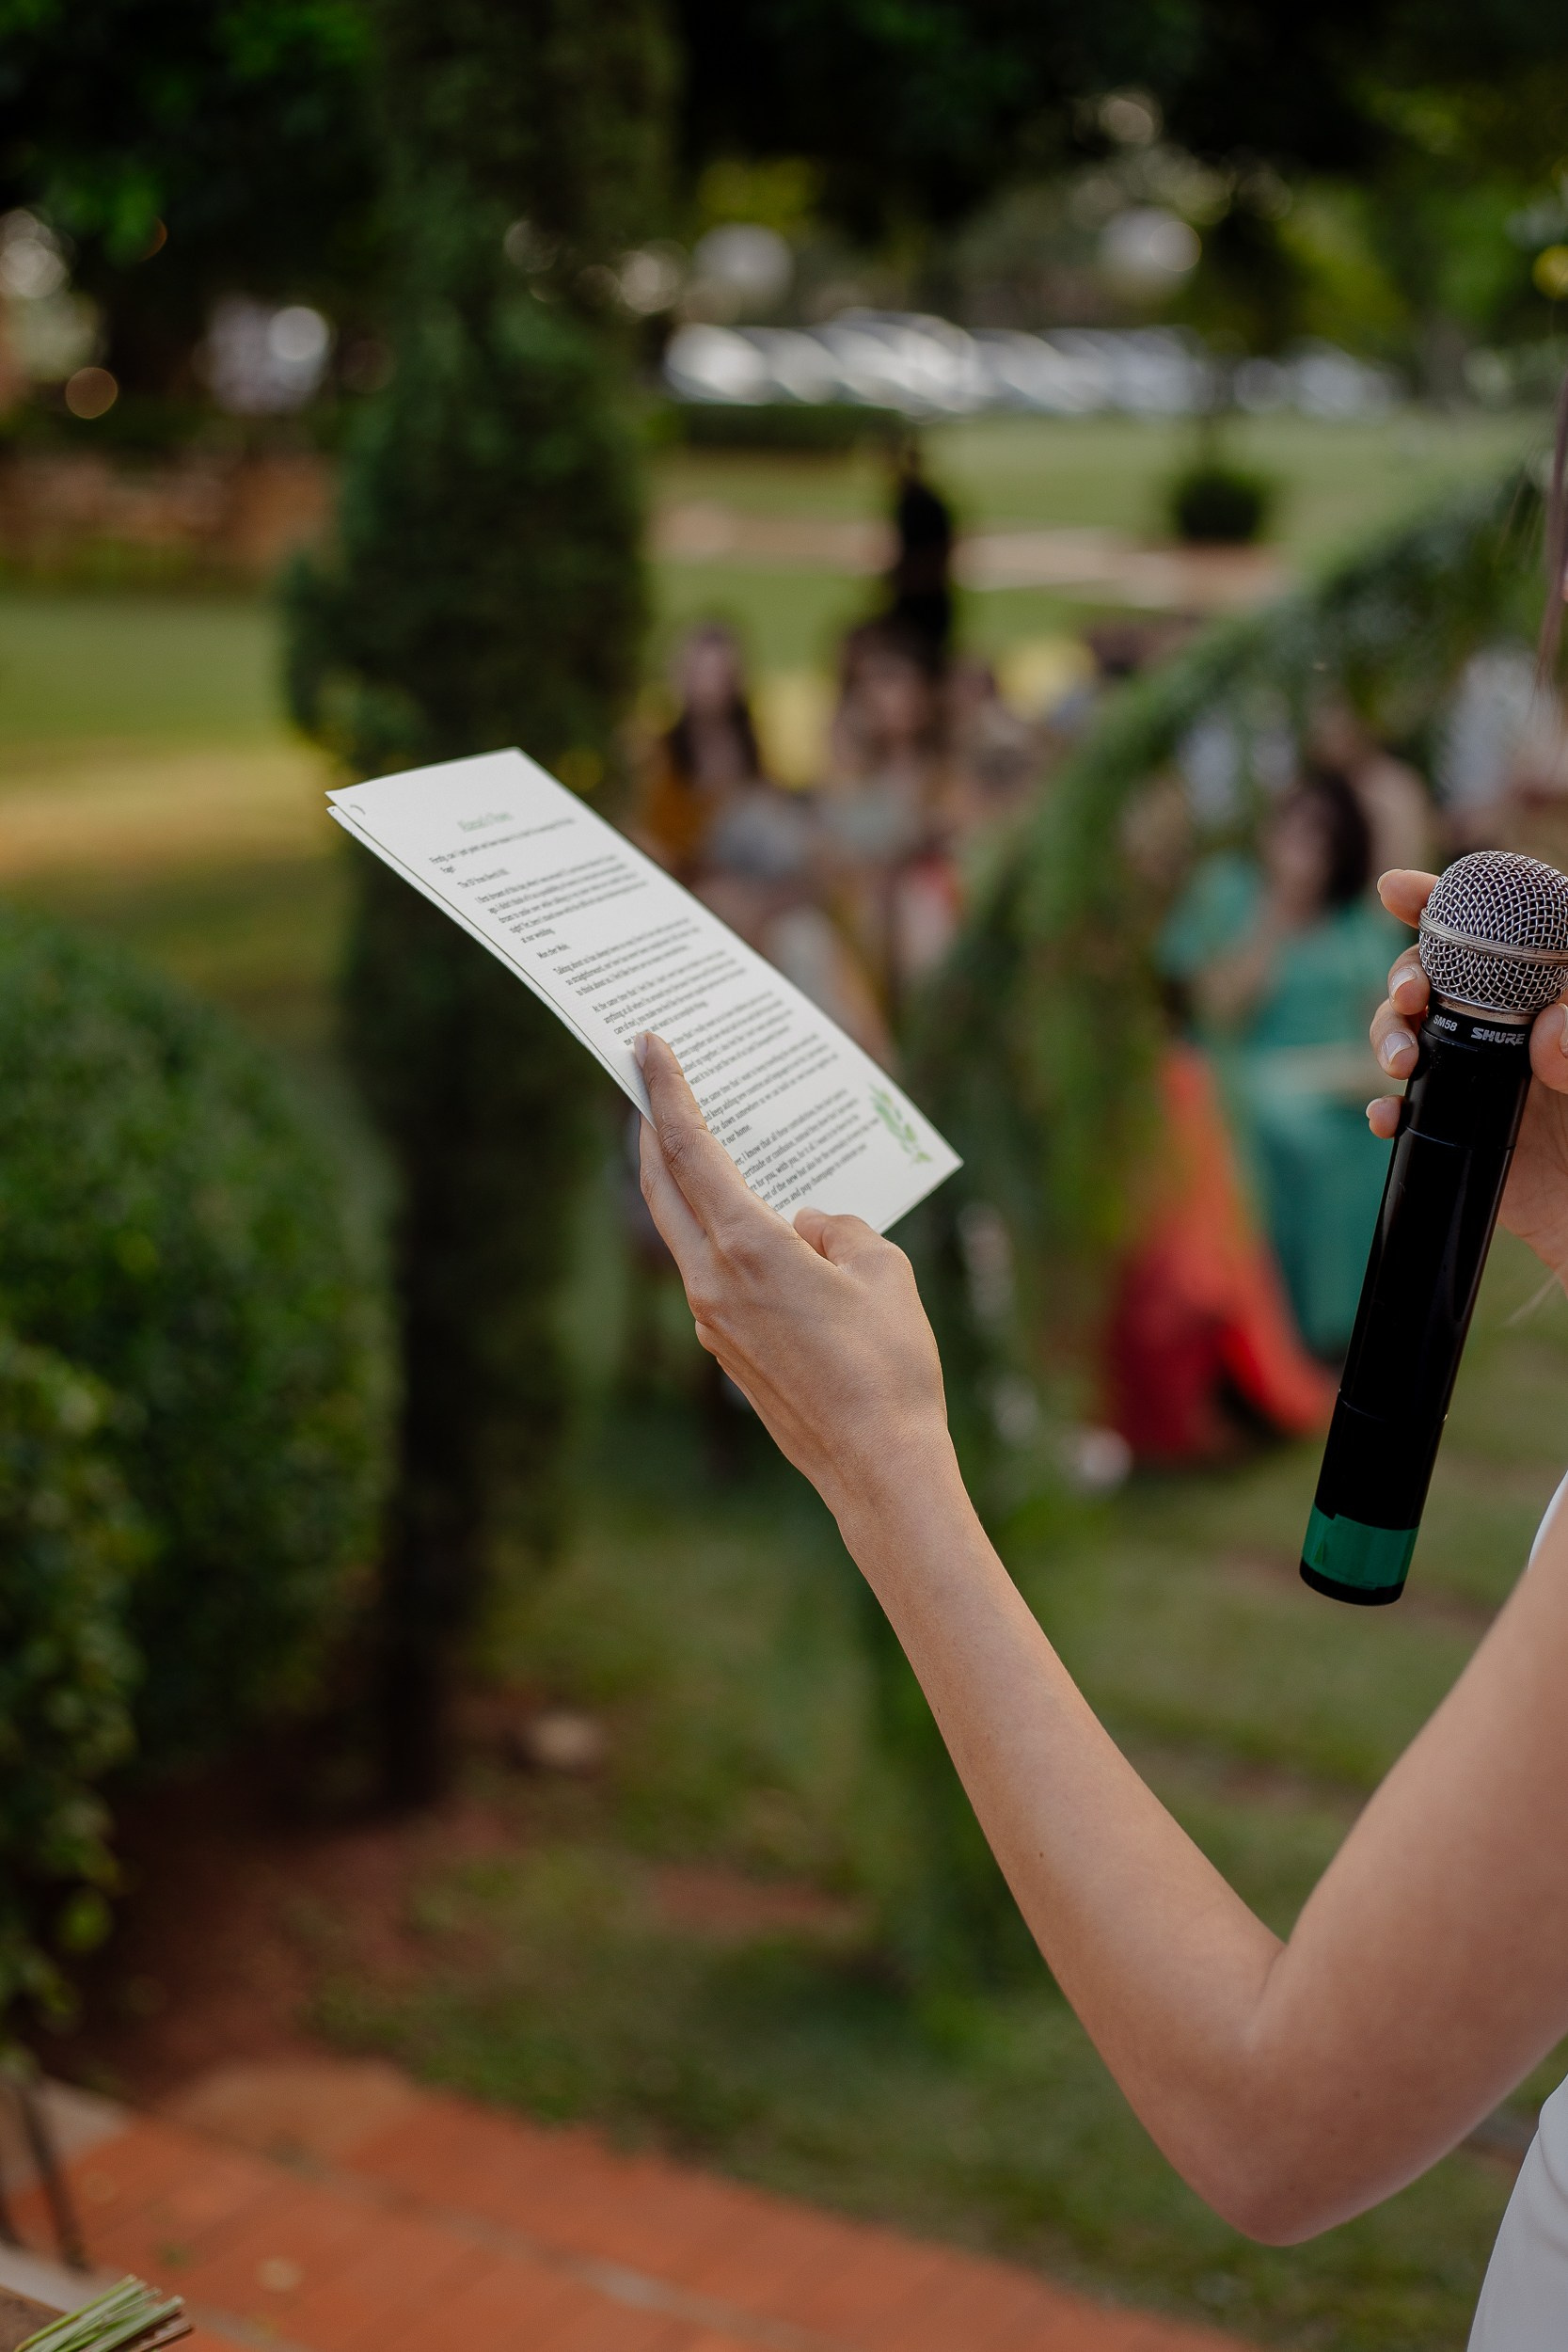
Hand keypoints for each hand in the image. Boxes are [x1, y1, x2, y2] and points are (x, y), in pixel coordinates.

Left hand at [634, 1033, 954, 1518]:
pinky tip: (758, 1227)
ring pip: (685, 1233)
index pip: (690, 1150)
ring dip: (687, 1184)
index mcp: (746, 1249)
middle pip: (663, 1188)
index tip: (647, 1045)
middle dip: (653, 1128)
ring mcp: (714, 1322)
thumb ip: (840, 1230)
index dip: (667, 1090)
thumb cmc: (889, 1365)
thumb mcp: (884, 1271)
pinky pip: (716, 1272)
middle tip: (647, 1080)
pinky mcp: (730, 1350)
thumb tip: (807, 1228)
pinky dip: (721, 1234)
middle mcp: (712, 1284)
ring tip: (705, 1144)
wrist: (878, 1466)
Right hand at [1368, 868, 1567, 1284]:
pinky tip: (1388, 1117)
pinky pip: (1404, 1110)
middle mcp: (1503, 1026)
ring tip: (1401, 1064)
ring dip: (1387, 1037)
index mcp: (1543, 993)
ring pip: (1408, 1035)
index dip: (1437, 904)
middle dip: (1404, 974)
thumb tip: (1548, 1029)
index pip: (1490, 933)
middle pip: (1431, 977)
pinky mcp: (1452, 1124)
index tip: (1398, 891)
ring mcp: (1473, 1073)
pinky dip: (1385, 1111)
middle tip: (1411, 996)